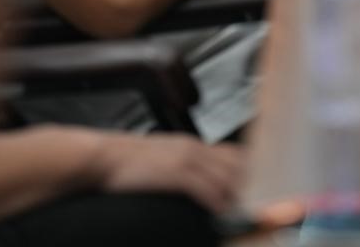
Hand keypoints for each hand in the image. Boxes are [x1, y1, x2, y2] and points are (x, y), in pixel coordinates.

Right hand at [98, 132, 242, 212]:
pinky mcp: (177, 174)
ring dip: (236, 196)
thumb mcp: (164, 156)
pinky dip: (218, 202)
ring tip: (240, 213)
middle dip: (247, 185)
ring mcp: (187, 160)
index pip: (233, 154)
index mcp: (192, 145)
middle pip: (236, 164)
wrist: (105, 158)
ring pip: (226, 177)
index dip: (246, 172)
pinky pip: (207, 189)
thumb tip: (202, 183)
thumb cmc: (129, 162)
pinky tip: (220, 212)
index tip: (254, 188)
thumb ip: (185, 165)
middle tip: (252, 204)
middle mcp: (195, 149)